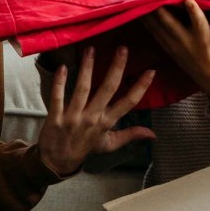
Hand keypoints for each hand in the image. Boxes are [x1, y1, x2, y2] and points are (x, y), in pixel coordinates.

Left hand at [36, 47, 156, 176]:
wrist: (57, 161)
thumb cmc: (85, 148)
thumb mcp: (110, 144)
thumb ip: (130, 135)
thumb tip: (153, 134)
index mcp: (107, 123)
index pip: (128, 103)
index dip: (140, 87)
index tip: (151, 71)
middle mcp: (92, 118)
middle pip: (107, 90)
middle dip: (116, 68)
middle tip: (123, 49)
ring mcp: (73, 117)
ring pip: (82, 89)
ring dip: (87, 69)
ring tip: (91, 49)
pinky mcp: (56, 117)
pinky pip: (57, 97)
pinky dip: (59, 82)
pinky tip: (63, 67)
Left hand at [143, 0, 209, 101]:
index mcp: (205, 38)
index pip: (200, 24)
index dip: (194, 12)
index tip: (188, 0)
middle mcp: (188, 41)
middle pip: (172, 25)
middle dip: (162, 11)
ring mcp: (176, 46)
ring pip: (160, 28)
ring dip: (150, 15)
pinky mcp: (169, 48)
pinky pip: (155, 34)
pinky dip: (148, 23)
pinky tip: (139, 12)